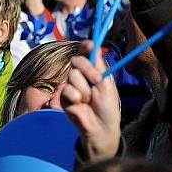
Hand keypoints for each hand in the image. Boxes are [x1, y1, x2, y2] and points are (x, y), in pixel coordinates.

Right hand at [60, 40, 120, 162]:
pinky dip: (76, 97)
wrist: (101, 127)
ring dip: (84, 88)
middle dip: (88, 68)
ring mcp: (71, 86)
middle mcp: (81, 76)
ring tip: (89, 100)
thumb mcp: (106, 84)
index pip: (85, 54)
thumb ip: (99, 65)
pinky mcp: (64, 97)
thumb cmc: (107, 107)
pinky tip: (81, 105)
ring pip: (73, 75)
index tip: (89, 44)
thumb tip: (96, 46)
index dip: (85, 47)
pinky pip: (67, 89)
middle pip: (77, 60)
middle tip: (97, 80)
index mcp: (93, 71)